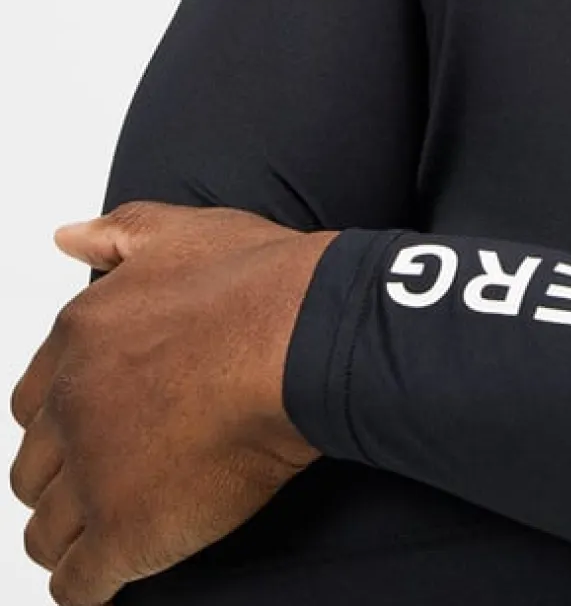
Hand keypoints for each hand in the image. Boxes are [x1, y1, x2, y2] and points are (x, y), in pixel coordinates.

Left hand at [8, 201, 338, 605]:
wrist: (303, 336)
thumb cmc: (260, 284)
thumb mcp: (184, 231)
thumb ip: (119, 232)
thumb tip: (67, 237)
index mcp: (80, 339)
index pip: (35, 403)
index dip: (68, 418)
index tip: (99, 427)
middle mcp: (72, 408)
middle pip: (36, 470)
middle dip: (67, 478)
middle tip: (114, 478)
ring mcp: (94, 475)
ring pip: (47, 531)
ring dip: (73, 534)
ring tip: (108, 533)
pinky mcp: (126, 532)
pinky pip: (78, 583)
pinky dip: (91, 584)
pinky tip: (112, 575)